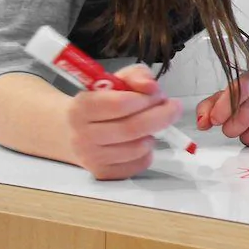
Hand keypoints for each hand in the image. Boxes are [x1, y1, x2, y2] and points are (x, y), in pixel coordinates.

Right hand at [66, 64, 181, 180]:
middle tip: (173, 108)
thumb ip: (136, 75)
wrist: (74, 131)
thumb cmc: (101, 102)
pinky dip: (148, 152)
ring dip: (153, 134)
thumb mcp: (116, 80)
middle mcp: (82, 135)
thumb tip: (151, 87)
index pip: (120, 104)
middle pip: (133, 128)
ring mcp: (91, 157)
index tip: (158, 94)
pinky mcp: (103, 173)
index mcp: (81, 107)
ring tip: (150, 125)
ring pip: (138, 148)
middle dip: (161, 116)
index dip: (146, 98)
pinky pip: (139, 164)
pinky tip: (140, 141)